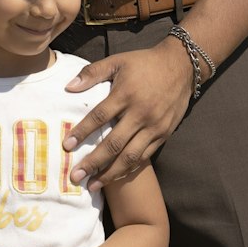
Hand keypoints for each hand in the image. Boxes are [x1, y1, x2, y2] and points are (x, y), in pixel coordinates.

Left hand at [62, 38, 192, 189]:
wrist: (181, 66)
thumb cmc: (144, 63)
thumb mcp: (117, 61)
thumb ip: (92, 73)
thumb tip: (69, 87)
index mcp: (125, 95)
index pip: (99, 117)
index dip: (82, 132)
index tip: (66, 146)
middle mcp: (140, 114)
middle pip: (113, 144)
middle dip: (93, 163)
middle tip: (76, 176)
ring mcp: (154, 127)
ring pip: (130, 156)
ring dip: (111, 173)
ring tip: (93, 185)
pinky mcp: (164, 134)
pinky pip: (144, 156)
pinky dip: (129, 168)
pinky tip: (116, 176)